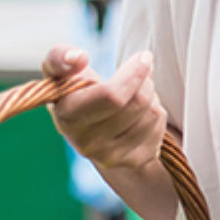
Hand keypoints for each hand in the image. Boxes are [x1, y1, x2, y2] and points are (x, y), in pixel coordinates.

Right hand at [43, 45, 166, 172]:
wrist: (87, 127)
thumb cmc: (75, 90)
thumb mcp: (60, 69)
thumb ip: (60, 57)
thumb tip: (78, 58)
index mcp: (68, 117)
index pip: (112, 95)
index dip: (134, 73)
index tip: (143, 57)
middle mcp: (87, 143)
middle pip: (138, 102)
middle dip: (145, 80)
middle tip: (141, 71)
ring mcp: (111, 157)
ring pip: (153, 113)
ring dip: (151, 96)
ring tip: (135, 94)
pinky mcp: (133, 162)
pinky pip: (159, 128)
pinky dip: (157, 114)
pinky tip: (140, 113)